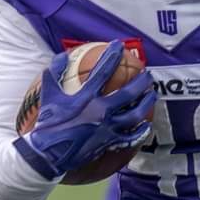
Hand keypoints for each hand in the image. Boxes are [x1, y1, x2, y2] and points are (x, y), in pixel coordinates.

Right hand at [18, 42, 155, 179]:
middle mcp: (100, 112)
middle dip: (140, 82)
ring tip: (152, 95)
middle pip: (128, 94)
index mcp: (86, 98)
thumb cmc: (48, 124)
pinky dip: (140, 132)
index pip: (103, 71)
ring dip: (146, 104)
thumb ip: (54, 72)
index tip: (119, 45)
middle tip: (147, 74)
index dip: (112, 56)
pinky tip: (146, 125)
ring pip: (134, 115)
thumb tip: (62, 55)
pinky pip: (130, 137)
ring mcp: (107, 128)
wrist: (48, 153)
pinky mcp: (109, 143)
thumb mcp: (48, 95)